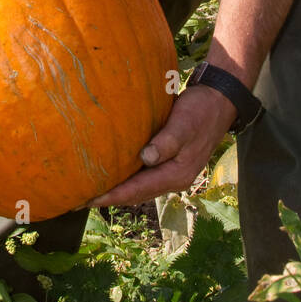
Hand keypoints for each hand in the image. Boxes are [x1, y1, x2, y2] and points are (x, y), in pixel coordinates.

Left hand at [90, 85, 238, 206]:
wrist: (219, 100)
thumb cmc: (200, 111)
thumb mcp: (183, 124)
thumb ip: (166, 142)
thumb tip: (146, 158)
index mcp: (177, 174)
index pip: (138, 190)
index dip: (113, 196)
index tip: (89, 200)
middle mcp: (174, 178)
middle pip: (137, 194)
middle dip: (110, 198)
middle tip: (81, 201)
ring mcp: (173, 171)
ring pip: (140, 188)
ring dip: (118, 191)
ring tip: (94, 192)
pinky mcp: (171, 161)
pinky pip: (145, 176)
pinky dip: (129, 179)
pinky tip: (115, 174)